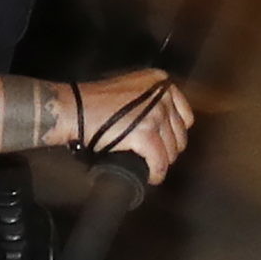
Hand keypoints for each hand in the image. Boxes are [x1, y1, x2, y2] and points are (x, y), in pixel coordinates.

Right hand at [73, 67, 195, 182]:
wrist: (75, 108)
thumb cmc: (94, 101)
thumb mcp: (130, 89)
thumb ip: (150, 99)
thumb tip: (164, 126)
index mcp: (160, 82)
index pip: (185, 115)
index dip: (175, 134)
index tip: (167, 143)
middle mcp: (162, 96)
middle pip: (180, 135)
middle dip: (169, 149)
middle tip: (156, 158)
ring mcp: (156, 114)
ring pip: (171, 150)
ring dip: (162, 162)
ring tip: (151, 167)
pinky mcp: (146, 134)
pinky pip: (159, 162)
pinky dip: (156, 173)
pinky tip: (151, 177)